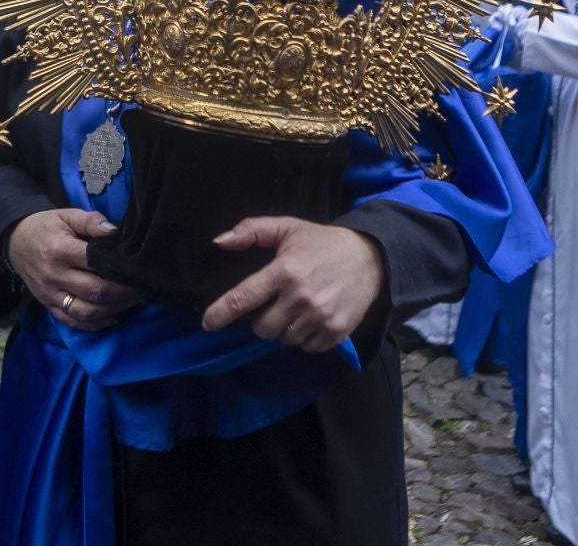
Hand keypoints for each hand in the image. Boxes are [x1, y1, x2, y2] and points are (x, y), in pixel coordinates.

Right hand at [6, 208, 141, 331]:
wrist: (14, 242)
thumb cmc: (45, 227)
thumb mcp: (67, 215)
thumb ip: (91, 221)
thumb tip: (114, 231)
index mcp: (60, 250)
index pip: (95, 265)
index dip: (119, 271)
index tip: (137, 272)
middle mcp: (54, 276)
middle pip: (94, 292)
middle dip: (122, 294)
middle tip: (140, 289)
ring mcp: (49, 295)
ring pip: (85, 312)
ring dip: (112, 310)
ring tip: (130, 302)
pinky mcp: (47, 306)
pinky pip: (72, 322)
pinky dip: (94, 324)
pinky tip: (111, 317)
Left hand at [201, 217, 385, 353]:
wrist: (369, 257)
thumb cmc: (322, 243)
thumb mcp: (287, 228)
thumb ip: (251, 230)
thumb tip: (219, 241)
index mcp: (283, 271)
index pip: (242, 299)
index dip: (220, 313)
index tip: (207, 323)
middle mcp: (299, 297)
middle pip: (262, 328)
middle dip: (261, 319)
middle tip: (274, 304)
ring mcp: (319, 317)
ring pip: (284, 339)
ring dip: (284, 328)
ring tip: (296, 308)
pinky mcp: (335, 332)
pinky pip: (306, 348)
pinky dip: (304, 338)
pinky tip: (311, 318)